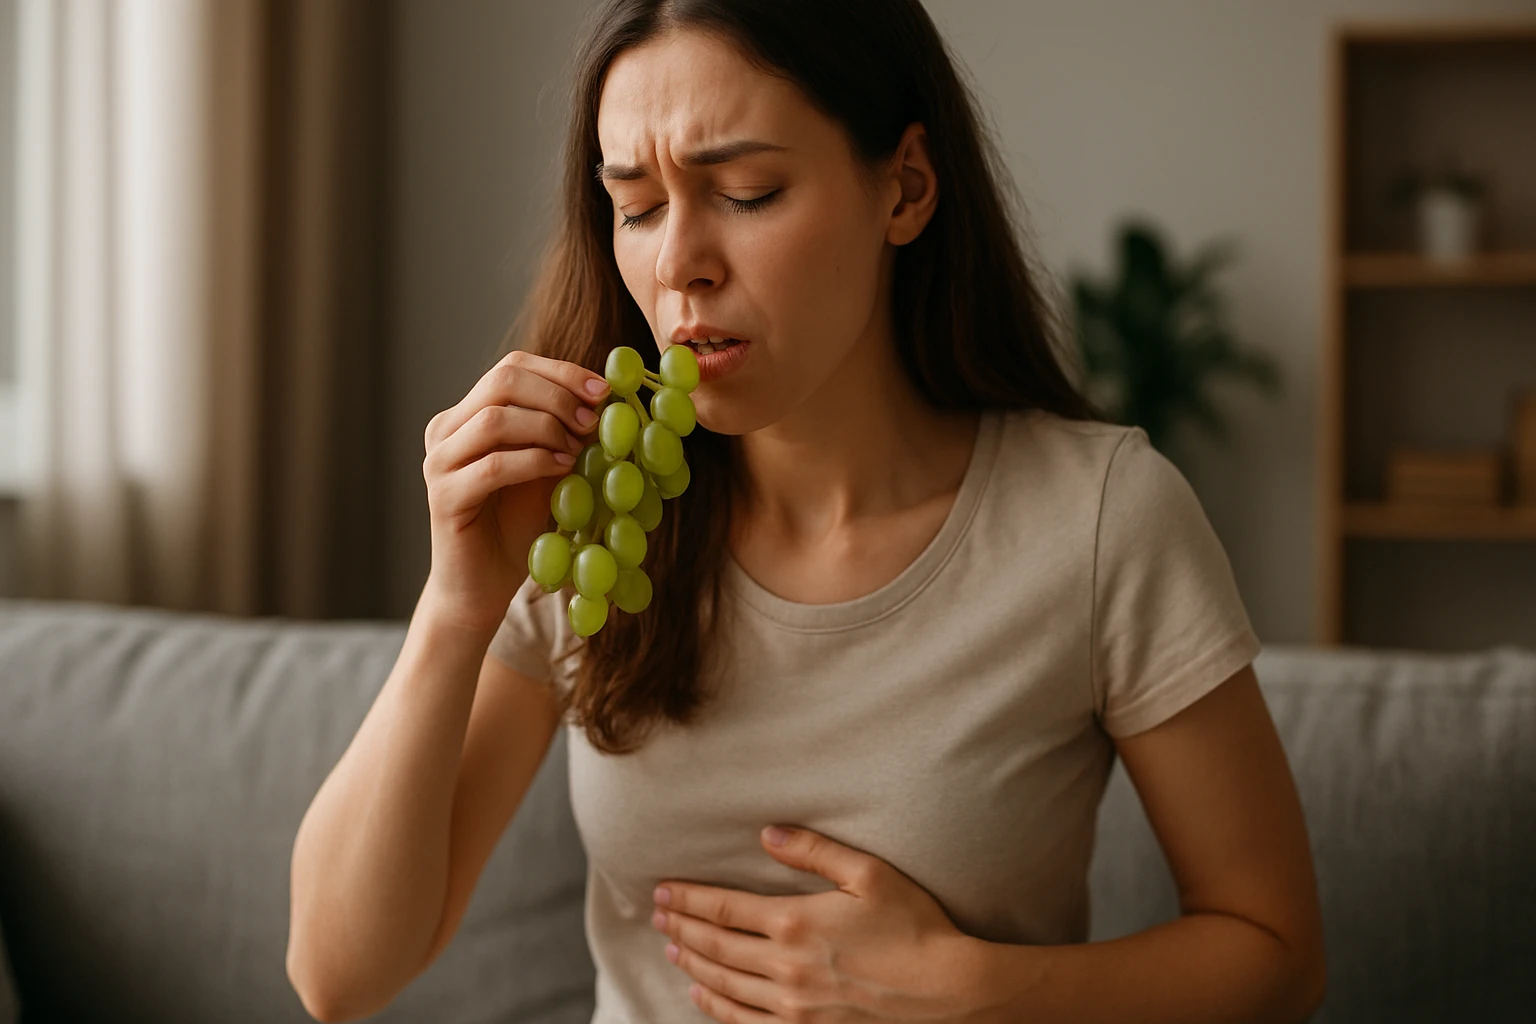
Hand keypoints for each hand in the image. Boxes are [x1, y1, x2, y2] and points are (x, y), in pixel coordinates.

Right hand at [420, 349, 609, 633]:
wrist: (482, 586)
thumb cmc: (517, 527)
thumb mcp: (547, 469)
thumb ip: (561, 432)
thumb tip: (605, 398)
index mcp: (465, 415)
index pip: (512, 368)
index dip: (561, 373)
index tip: (604, 391)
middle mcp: (444, 430)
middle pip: (503, 381)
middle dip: (558, 395)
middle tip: (594, 420)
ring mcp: (438, 462)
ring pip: (496, 419)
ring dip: (549, 428)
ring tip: (580, 448)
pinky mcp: (444, 496)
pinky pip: (494, 465)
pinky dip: (536, 461)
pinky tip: (564, 469)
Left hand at [651, 826, 994, 1022]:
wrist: (949, 993)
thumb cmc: (915, 928)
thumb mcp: (869, 873)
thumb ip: (814, 851)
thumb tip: (769, 832)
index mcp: (795, 922)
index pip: (723, 908)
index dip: (688, 899)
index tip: (663, 890)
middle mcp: (784, 967)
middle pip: (715, 946)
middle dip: (681, 928)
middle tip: (657, 916)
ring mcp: (792, 1006)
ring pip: (724, 985)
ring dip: (692, 966)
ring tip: (672, 950)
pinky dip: (716, 1009)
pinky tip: (703, 997)